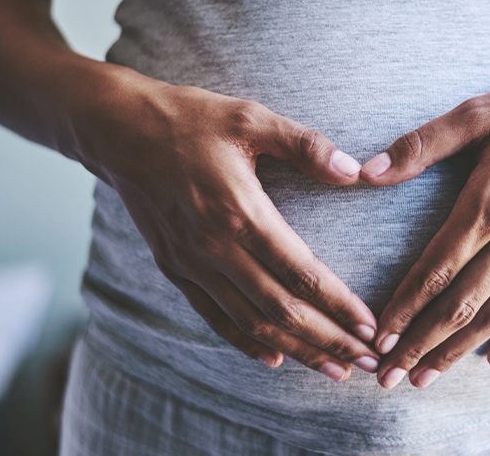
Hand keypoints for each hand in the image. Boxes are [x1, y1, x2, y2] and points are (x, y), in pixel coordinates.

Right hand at [75, 75, 380, 380]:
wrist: (118, 130)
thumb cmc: (190, 119)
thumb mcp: (251, 118)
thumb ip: (306, 145)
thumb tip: (355, 172)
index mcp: (240, 211)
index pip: (301, 272)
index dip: (339, 305)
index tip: (370, 327)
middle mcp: (214, 247)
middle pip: (280, 310)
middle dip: (328, 340)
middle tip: (367, 362)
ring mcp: (191, 263)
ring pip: (251, 323)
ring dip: (296, 349)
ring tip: (334, 370)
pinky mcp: (174, 268)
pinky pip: (215, 316)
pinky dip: (246, 342)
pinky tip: (276, 358)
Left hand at [358, 54, 489, 388]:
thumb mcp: (475, 112)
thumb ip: (420, 146)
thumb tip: (366, 171)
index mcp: (487, 203)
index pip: (435, 270)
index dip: (403, 308)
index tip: (377, 337)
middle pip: (460, 304)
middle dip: (420, 343)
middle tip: (389, 377)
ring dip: (458, 349)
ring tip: (427, 376)